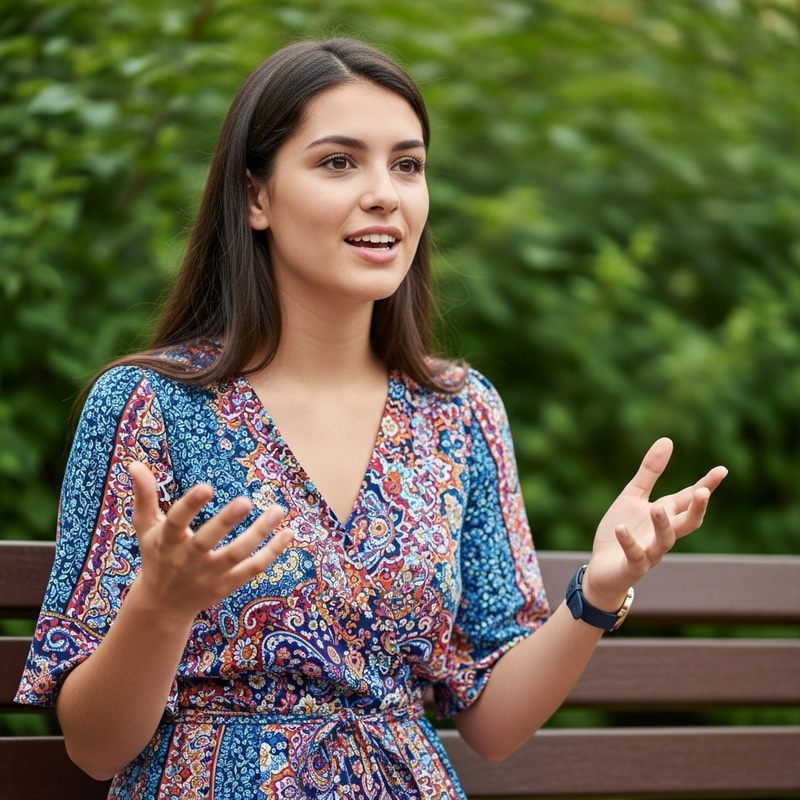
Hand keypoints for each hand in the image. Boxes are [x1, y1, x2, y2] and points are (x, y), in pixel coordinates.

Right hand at [126, 460, 293, 622]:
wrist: (162, 606)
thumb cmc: (156, 556)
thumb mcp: (146, 528)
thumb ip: (144, 496)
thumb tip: (134, 464)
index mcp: (167, 541)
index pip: (176, 522)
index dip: (190, 505)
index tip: (206, 486)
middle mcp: (187, 560)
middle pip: (207, 542)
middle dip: (225, 522)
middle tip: (245, 501)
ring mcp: (209, 575)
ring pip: (237, 555)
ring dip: (260, 534)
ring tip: (278, 509)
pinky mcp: (227, 585)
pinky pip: (254, 569)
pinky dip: (273, 552)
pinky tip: (289, 532)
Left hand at [582, 438, 726, 610]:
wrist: (602, 568)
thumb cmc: (621, 530)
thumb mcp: (633, 496)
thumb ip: (650, 472)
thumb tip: (668, 440)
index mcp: (665, 514)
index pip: (690, 498)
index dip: (706, 485)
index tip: (722, 470)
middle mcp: (663, 534)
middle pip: (689, 522)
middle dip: (698, 509)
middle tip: (703, 492)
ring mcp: (650, 552)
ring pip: (666, 541)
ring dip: (663, 525)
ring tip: (656, 508)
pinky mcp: (632, 566)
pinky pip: (635, 555)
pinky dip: (628, 542)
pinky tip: (620, 529)